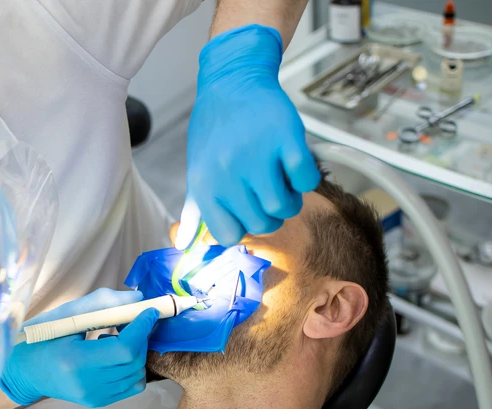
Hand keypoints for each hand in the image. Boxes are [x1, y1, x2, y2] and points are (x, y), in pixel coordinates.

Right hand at [0, 289, 158, 407]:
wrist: (24, 371)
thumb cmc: (42, 337)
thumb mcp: (66, 314)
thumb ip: (102, 303)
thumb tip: (138, 299)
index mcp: (76, 361)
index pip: (124, 349)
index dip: (142, 328)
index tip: (150, 311)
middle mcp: (87, 384)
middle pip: (134, 361)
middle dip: (141, 337)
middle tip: (130, 320)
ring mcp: (94, 397)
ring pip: (138, 374)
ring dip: (136, 352)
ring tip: (116, 339)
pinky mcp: (99, 402)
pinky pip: (132, 385)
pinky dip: (131, 367)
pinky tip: (113, 355)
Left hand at [177, 25, 320, 249]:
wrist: (233, 80)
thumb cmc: (215, 129)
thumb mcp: (198, 168)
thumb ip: (196, 209)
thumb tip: (184, 244)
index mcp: (206, 185)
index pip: (230, 235)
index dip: (243, 225)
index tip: (247, 210)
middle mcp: (229, 174)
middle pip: (262, 224)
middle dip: (270, 213)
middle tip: (268, 190)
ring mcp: (258, 157)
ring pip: (285, 207)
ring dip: (290, 198)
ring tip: (281, 178)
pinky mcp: (287, 140)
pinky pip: (307, 182)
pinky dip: (306, 178)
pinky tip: (293, 163)